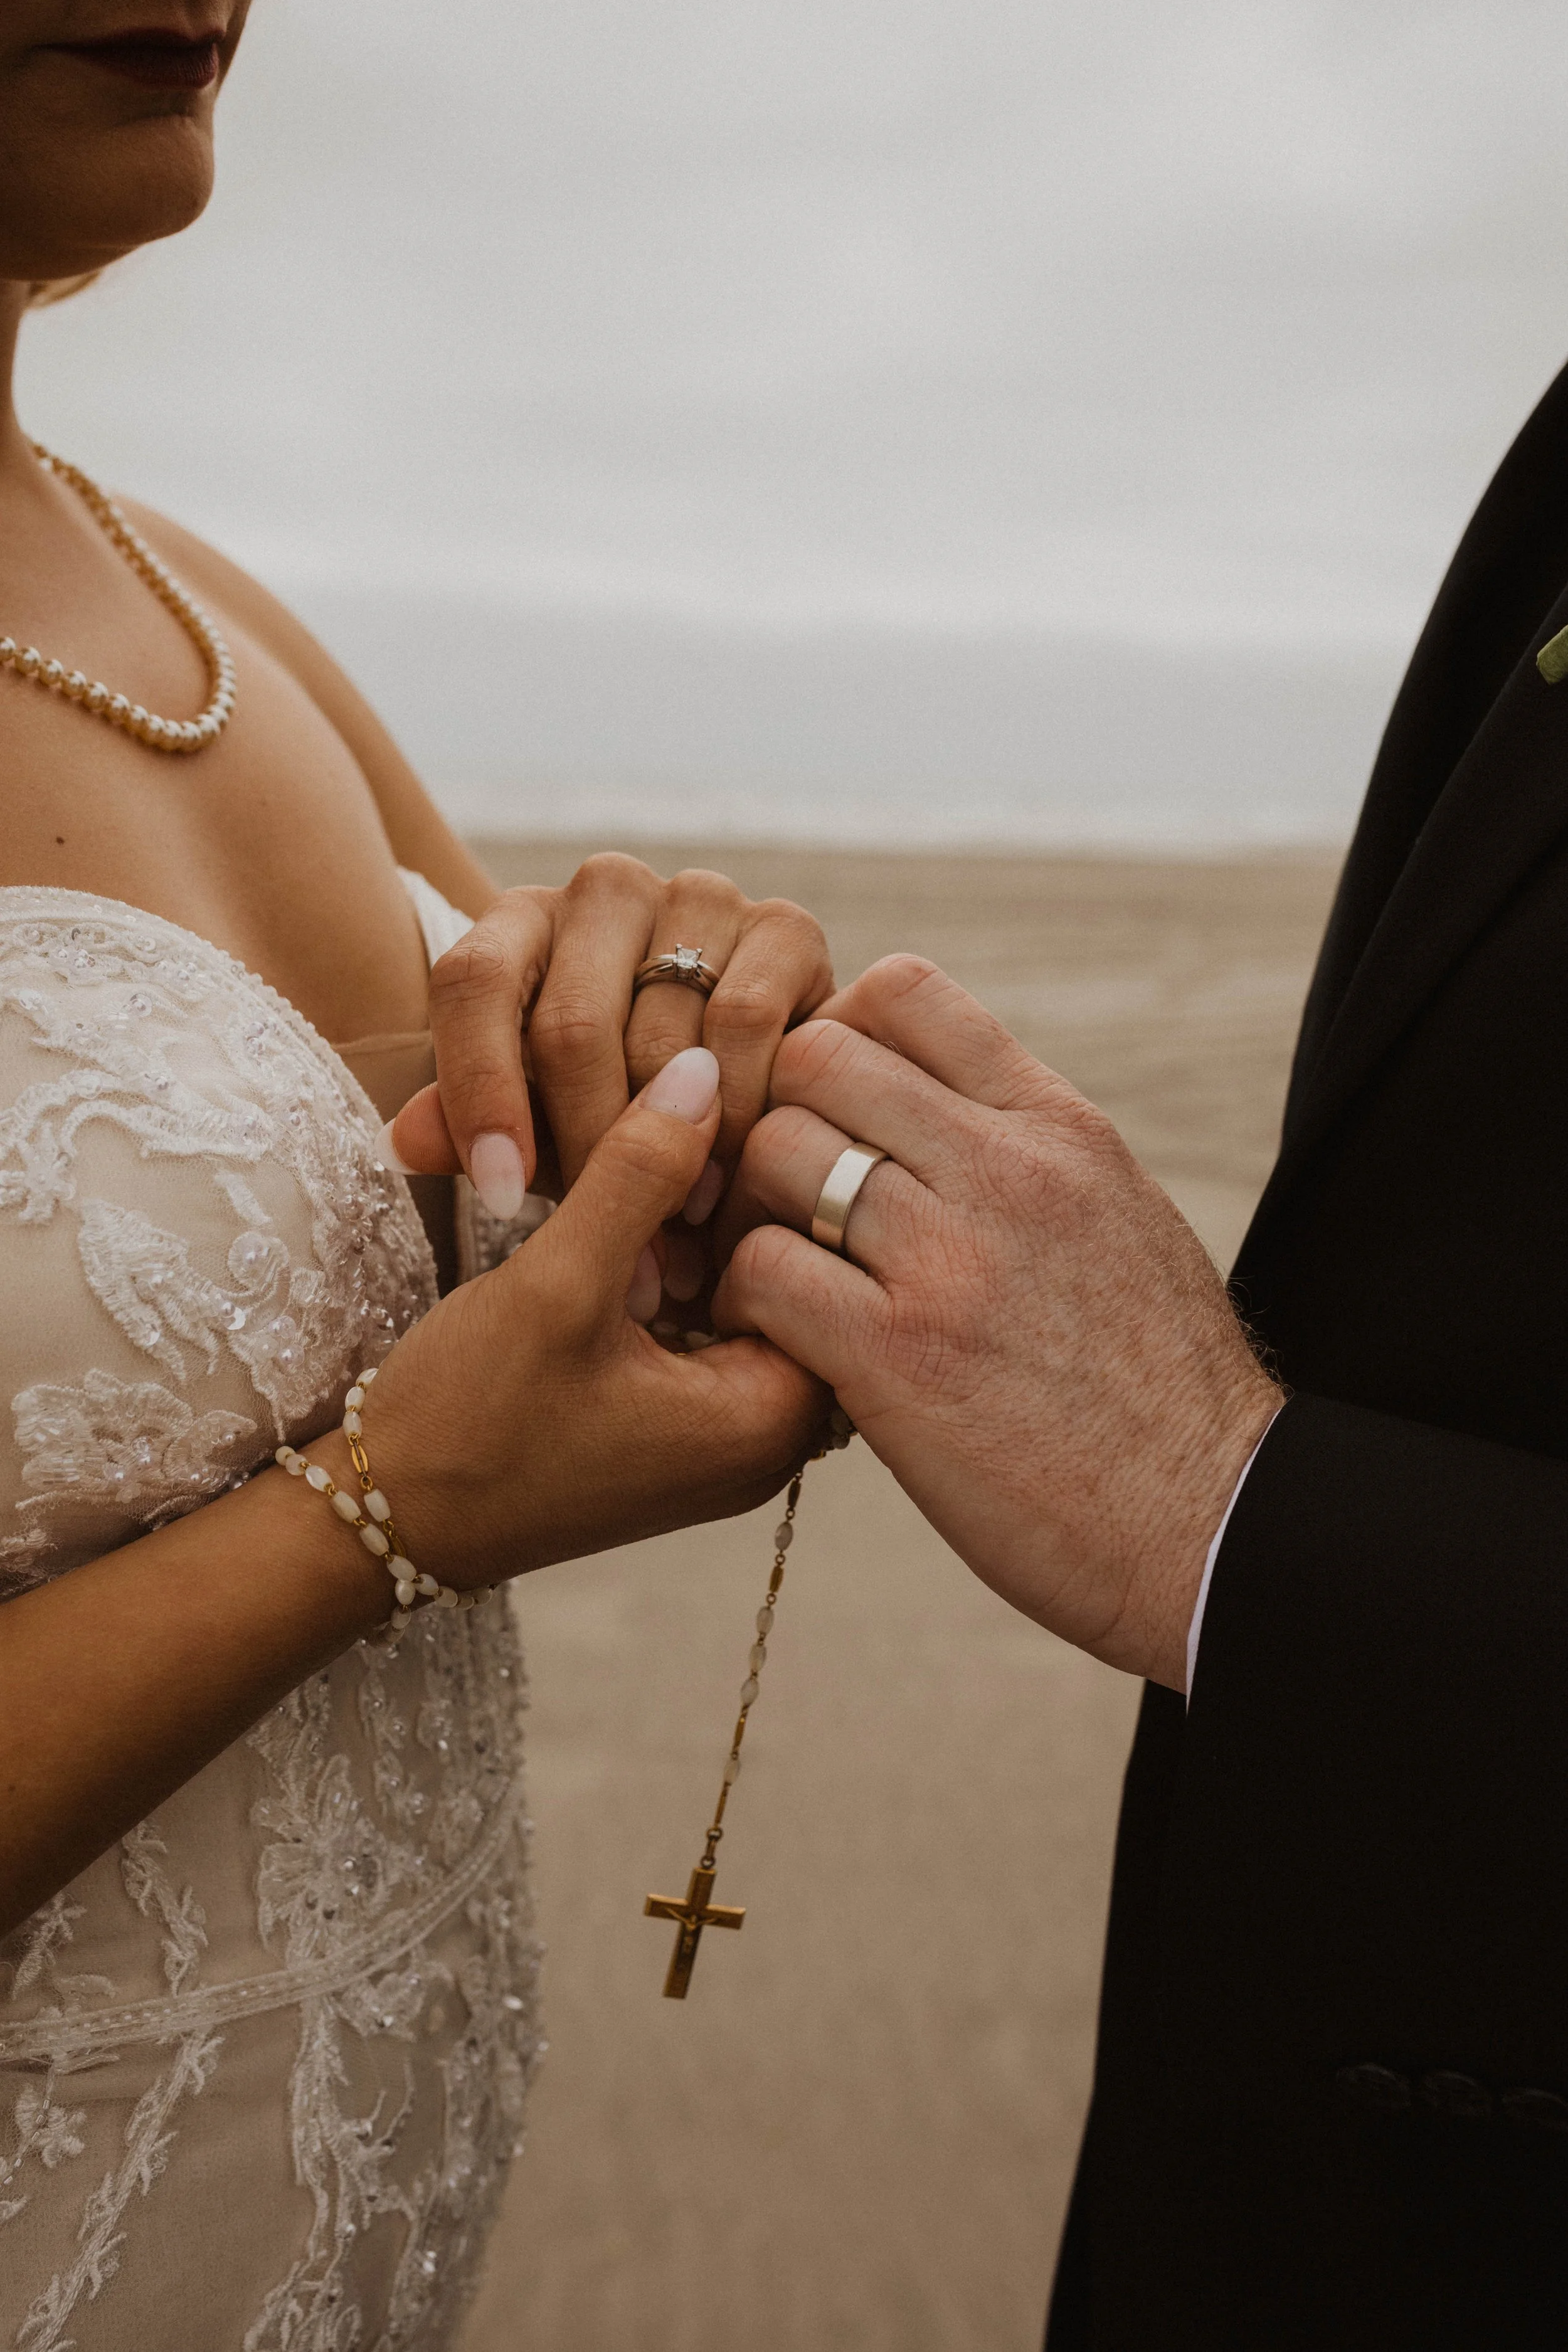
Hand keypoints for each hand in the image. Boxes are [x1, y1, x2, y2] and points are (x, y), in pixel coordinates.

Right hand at [348, 1048, 827, 1587]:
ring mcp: (724, 1437)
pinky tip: (634, 1219)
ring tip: (659, 1166)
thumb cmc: (467, 1422)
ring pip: (751, 1295)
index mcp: (767, 1422)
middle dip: (748, 1202)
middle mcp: (768, 1440)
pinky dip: (681, 1268)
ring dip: (708, 1230)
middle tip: (696, 1129)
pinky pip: (711, 1324)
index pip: (835, 1268)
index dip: (784, 1181)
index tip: (728, 1119)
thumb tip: (703, 1070)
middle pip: (803, 1282)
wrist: (385, 1513)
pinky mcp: (680, 1425)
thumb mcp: (556, 1284)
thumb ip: (637, 1175)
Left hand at [386, 855, 832, 1221]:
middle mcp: (604, 891)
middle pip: (570, 1026)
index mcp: (522, 923)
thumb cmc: (618, 1107)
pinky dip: (738, 1115)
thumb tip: (405, 1144)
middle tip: (608, 1244)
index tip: (499, 1196)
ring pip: (662, 1036)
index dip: (479, 1091)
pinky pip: (745, 1024)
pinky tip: (732, 1178)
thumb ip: (470, 1132)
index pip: (472, 983)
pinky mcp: (783, 924)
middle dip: (587, 1154)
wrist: (748, 1081)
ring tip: (671, 1231)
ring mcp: (698, 896)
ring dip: (670, 1153)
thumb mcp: (534, 1126)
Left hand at [711, 959, 1279, 1688]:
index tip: (829, 1107)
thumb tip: (935, 1108)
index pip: (907, 991)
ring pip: (775, 1152)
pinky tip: (772, 1342)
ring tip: (766, 1268)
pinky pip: (764, 1271)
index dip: (837, 1031)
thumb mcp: (1120, 1216)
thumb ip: (1027, 1152)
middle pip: (817, 1056)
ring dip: (747, 1209)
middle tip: (769, 1192)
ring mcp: (951, 1259)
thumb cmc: (1161, 1389)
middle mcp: (1007, 1169)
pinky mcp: (899, 1356)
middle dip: (772, 1114)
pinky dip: (744, 1303)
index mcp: (1060, 1128)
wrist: (1210, 1523)